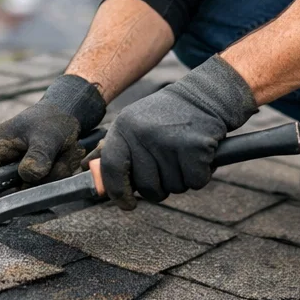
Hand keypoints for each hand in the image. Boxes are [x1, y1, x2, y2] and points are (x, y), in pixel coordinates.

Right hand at [0, 74, 105, 182]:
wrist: (70, 112)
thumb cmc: (54, 119)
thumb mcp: (48, 136)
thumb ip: (38, 155)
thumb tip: (28, 175)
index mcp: (0, 144)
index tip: (15, 188)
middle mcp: (7, 157)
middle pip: (9, 185)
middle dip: (37, 180)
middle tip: (57, 164)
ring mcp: (22, 165)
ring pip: (33, 185)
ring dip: (54, 174)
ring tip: (67, 152)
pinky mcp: (37, 170)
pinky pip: (46, 182)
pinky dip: (60, 172)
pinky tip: (68, 156)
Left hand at [100, 56, 257, 207]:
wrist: (205, 96)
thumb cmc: (169, 116)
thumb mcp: (135, 123)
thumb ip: (117, 150)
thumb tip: (94, 178)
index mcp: (124, 126)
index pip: (111, 167)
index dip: (118, 191)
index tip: (127, 203)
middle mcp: (143, 133)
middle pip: (147, 186)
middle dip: (160, 187)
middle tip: (169, 168)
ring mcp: (169, 140)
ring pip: (173, 187)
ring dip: (182, 179)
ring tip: (184, 155)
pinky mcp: (195, 147)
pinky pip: (195, 182)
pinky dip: (200, 175)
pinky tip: (199, 156)